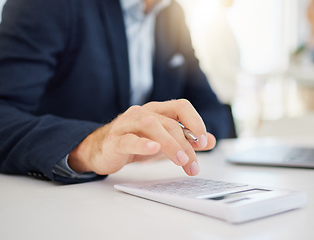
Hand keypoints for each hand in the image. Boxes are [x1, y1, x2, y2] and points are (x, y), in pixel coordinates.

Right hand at [68, 99, 215, 175]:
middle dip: (186, 145)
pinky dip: (142, 144)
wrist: (102, 150)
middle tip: (193, 165)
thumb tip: (211, 140)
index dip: (196, 121)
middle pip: (170, 122)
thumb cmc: (134, 142)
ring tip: (181, 160)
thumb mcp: (164, 140)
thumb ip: (187, 139)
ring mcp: (127, 124)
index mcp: (157, 110)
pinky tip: (153, 149)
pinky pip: (129, 139)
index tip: (204, 141)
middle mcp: (142, 113)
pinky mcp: (115, 140)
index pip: (181, 106)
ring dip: (170, 143)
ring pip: (151, 125)